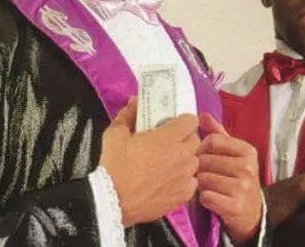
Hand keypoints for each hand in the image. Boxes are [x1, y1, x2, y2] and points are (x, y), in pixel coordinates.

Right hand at [99, 97, 200, 226]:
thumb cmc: (112, 166)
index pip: (191, 121)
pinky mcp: (181, 197)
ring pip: (194, 162)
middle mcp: (181, 156)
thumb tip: (134, 102)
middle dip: (185, 138)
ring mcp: (183, 178)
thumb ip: (128, 115)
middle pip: (195, 141)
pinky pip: (191, 183)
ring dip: (185, 159)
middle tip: (169, 142)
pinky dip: (184, 180)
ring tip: (168, 162)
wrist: (109, 200)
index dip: (182, 120)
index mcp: (168, 138)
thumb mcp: (115, 134)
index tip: (172, 124)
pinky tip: (169, 180)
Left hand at [197, 113, 261, 244]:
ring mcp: (243, 187)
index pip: (212, 141)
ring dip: (200, 184)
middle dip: (200, 168)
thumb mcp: (232, 154)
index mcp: (247, 151)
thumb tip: (202, 115)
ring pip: (203, 178)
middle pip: (205, 160)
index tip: (204, 156)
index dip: (202, 148)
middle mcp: (248, 167)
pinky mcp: (236, 206)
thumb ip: (217, 134)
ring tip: (208, 186)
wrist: (251, 211)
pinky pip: (206, 196)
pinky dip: (204, 198)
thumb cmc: (237, 177)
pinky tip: (211, 198)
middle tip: (206, 175)